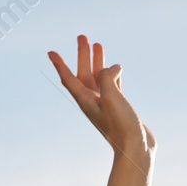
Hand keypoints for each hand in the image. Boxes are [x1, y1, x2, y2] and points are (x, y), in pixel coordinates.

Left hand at [47, 34, 155, 157]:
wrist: (135, 149)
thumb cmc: (121, 126)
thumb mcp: (112, 97)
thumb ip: (108, 78)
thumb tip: (114, 67)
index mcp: (85, 101)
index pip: (68, 78)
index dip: (59, 64)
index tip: (51, 52)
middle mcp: (92, 102)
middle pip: (83, 73)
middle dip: (82, 55)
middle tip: (82, 36)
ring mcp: (106, 104)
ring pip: (99, 77)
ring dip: (98, 61)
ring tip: (99, 44)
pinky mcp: (118, 106)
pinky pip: (112, 85)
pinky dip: (113, 74)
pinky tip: (117, 67)